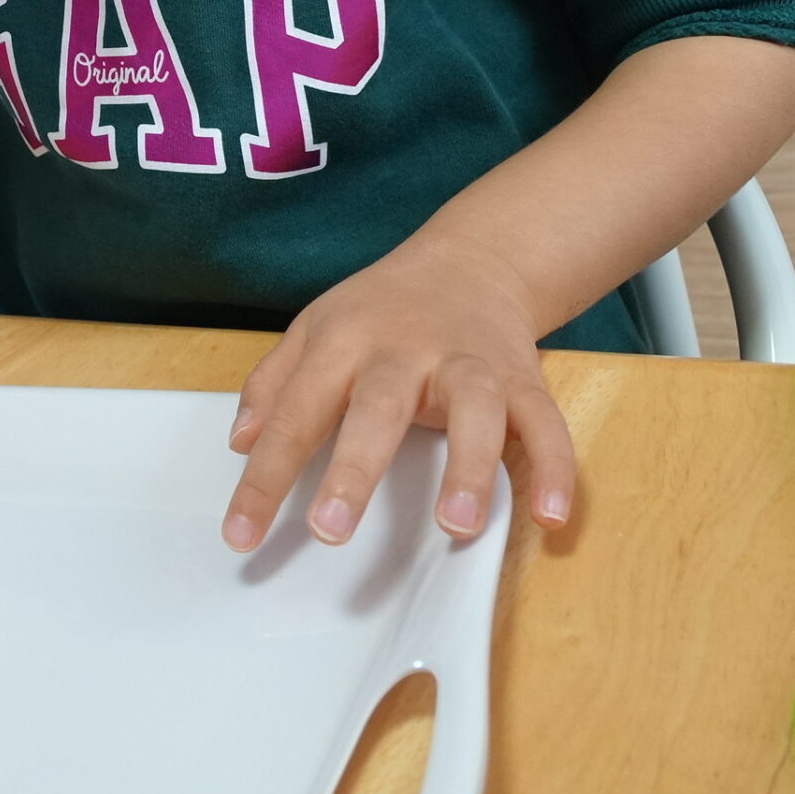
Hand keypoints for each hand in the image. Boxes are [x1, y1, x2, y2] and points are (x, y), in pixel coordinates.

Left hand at [221, 237, 575, 550]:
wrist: (472, 259)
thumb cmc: (382, 309)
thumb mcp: (314, 328)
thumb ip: (273, 384)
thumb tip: (241, 441)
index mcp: (344, 341)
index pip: (296, 413)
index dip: (265, 477)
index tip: (240, 534)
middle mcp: (406, 351)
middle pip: (378, 408)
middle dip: (354, 470)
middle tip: (329, 529)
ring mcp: (469, 363)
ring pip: (474, 409)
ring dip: (467, 467)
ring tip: (457, 525)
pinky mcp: (522, 377)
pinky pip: (544, 422)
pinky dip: (554, 467)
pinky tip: (550, 516)